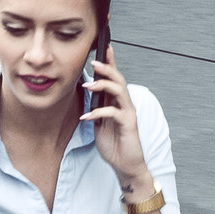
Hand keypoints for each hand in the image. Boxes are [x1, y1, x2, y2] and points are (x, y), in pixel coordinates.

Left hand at [79, 45, 150, 194]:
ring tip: (88, 85)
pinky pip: (114, 113)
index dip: (110, 63)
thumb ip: (97, 109)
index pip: (114, 79)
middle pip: (119, 80)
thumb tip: (87, 96)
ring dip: (103, 86)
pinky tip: (86, 116)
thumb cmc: (114, 145)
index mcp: (118, 103)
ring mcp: (128, 114)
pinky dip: (99, 112)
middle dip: (107, 69)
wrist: (126, 165)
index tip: (103, 48)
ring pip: (119, 92)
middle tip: (93, 63)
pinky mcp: (128, 125)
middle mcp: (125, 105)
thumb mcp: (100, 124)